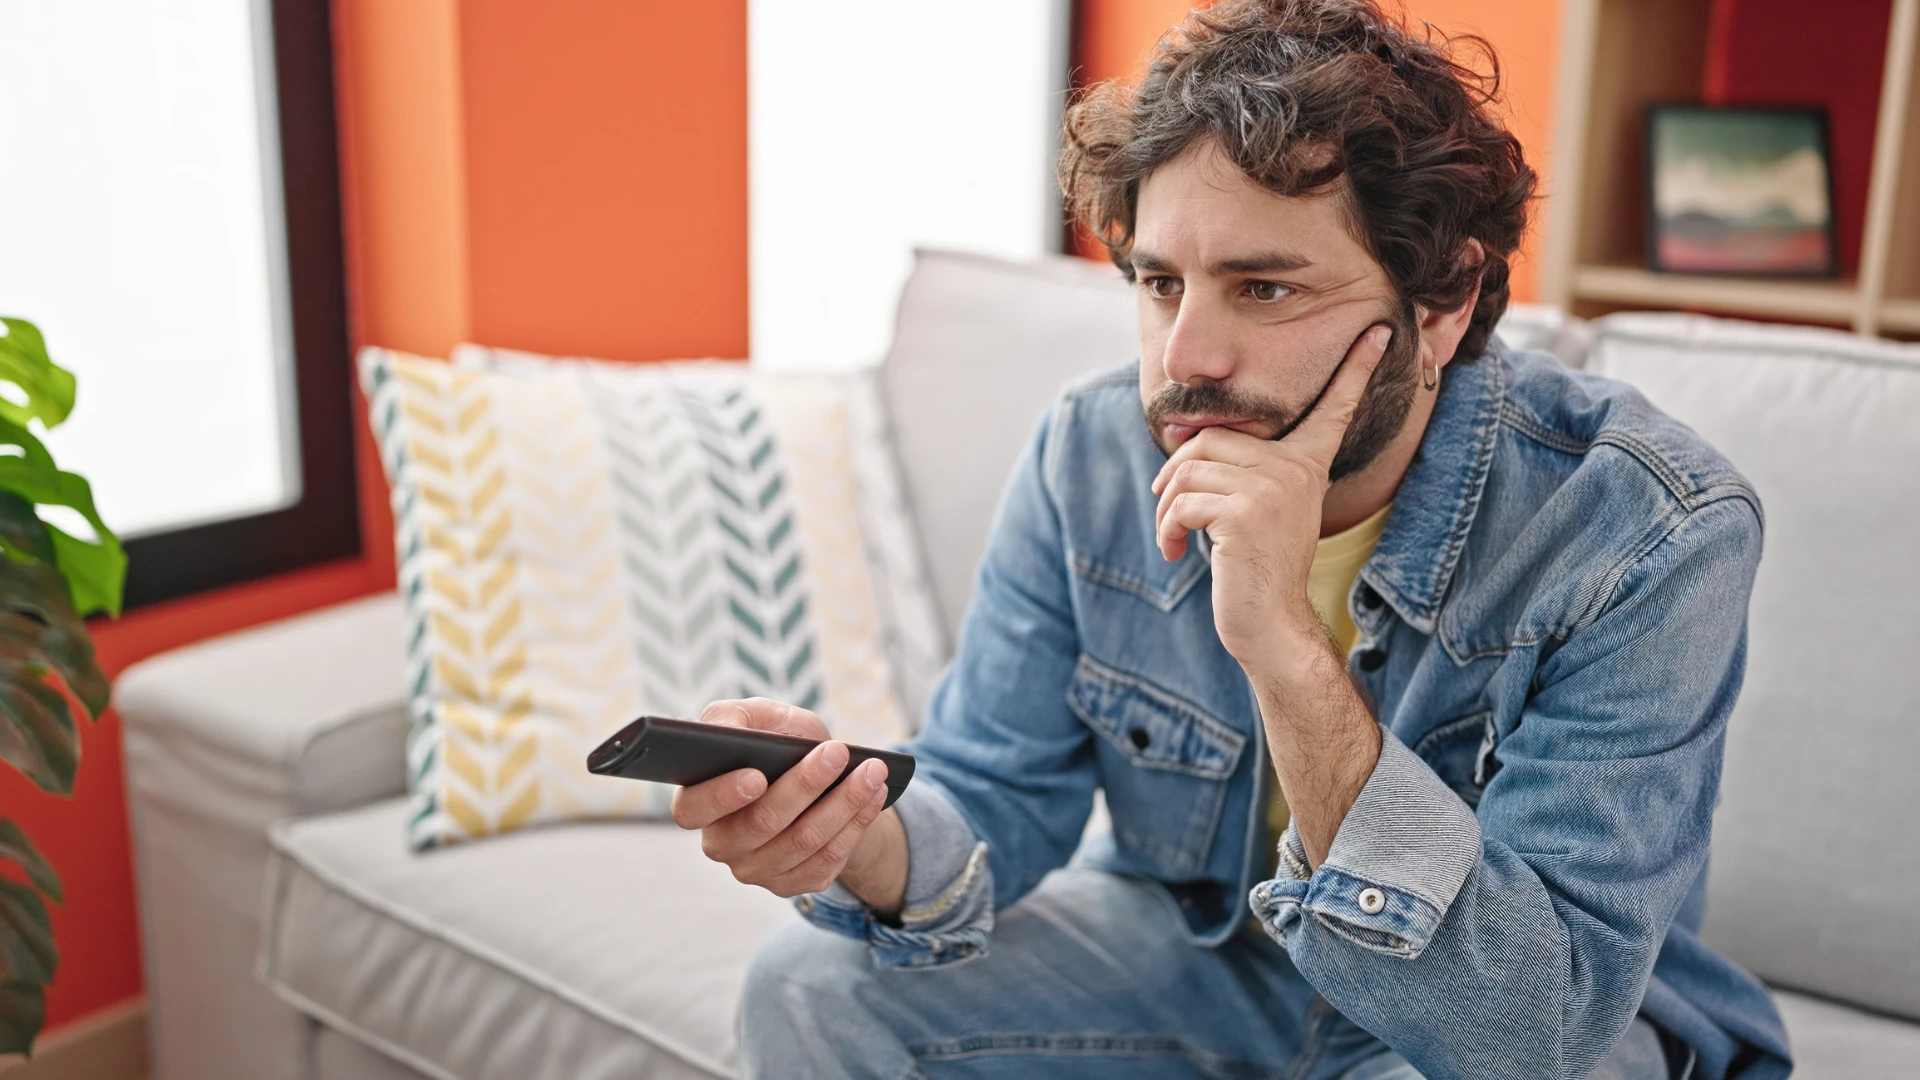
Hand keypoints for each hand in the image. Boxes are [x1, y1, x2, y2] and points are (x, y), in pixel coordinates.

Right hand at [671, 698, 901, 903]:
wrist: (819, 778)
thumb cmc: (777, 744)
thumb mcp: (757, 719)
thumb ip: (731, 717)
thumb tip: (723, 731)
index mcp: (698, 803)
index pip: (693, 809)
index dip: (723, 795)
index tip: (758, 774)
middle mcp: (721, 844)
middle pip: (762, 823)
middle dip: (805, 784)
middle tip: (838, 752)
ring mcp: (755, 870)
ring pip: (803, 841)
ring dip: (844, 802)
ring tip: (872, 771)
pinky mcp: (791, 884)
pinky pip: (827, 859)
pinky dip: (856, 823)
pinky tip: (875, 796)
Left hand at [1150, 325, 1389, 665]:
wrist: (1267, 621)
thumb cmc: (1254, 566)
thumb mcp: (1254, 508)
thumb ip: (1238, 469)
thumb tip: (1182, 437)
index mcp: (1305, 465)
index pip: (1333, 409)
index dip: (1356, 370)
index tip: (1379, 332)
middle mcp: (1296, 470)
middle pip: (1209, 439)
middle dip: (1175, 475)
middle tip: (1168, 510)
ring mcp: (1273, 489)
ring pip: (1188, 470)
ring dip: (1166, 508)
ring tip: (1173, 536)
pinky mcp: (1245, 512)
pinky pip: (1183, 501)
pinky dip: (1167, 527)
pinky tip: (1174, 551)